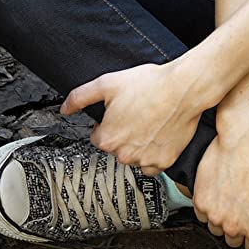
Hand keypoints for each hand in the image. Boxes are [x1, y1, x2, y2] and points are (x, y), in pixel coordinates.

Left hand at [61, 60, 204, 174]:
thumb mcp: (108, 83)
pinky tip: (159, 134)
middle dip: (123, 133)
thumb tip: (64, 109)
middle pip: (116, 148)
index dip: (109, 122)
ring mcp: (145, 160)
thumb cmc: (149, 84)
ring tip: (150, 121)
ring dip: (138, 144)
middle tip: (137, 113)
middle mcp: (124, 154)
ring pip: (134, 157)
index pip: (99, 137)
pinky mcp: (164, 162)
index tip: (121, 112)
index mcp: (107, 138)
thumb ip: (80, 97)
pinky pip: (153, 165)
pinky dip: (154, 153)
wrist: (183, 88)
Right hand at [192, 128, 248, 248]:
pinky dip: (210, 206)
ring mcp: (214, 215)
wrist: (246, 138)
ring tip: (234, 195)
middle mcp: (233, 227)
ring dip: (225, 217)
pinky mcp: (200, 201)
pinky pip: (203, 214)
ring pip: (218, 227)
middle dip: (242, 225)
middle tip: (247, 203)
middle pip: (235, 238)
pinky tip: (221, 191)